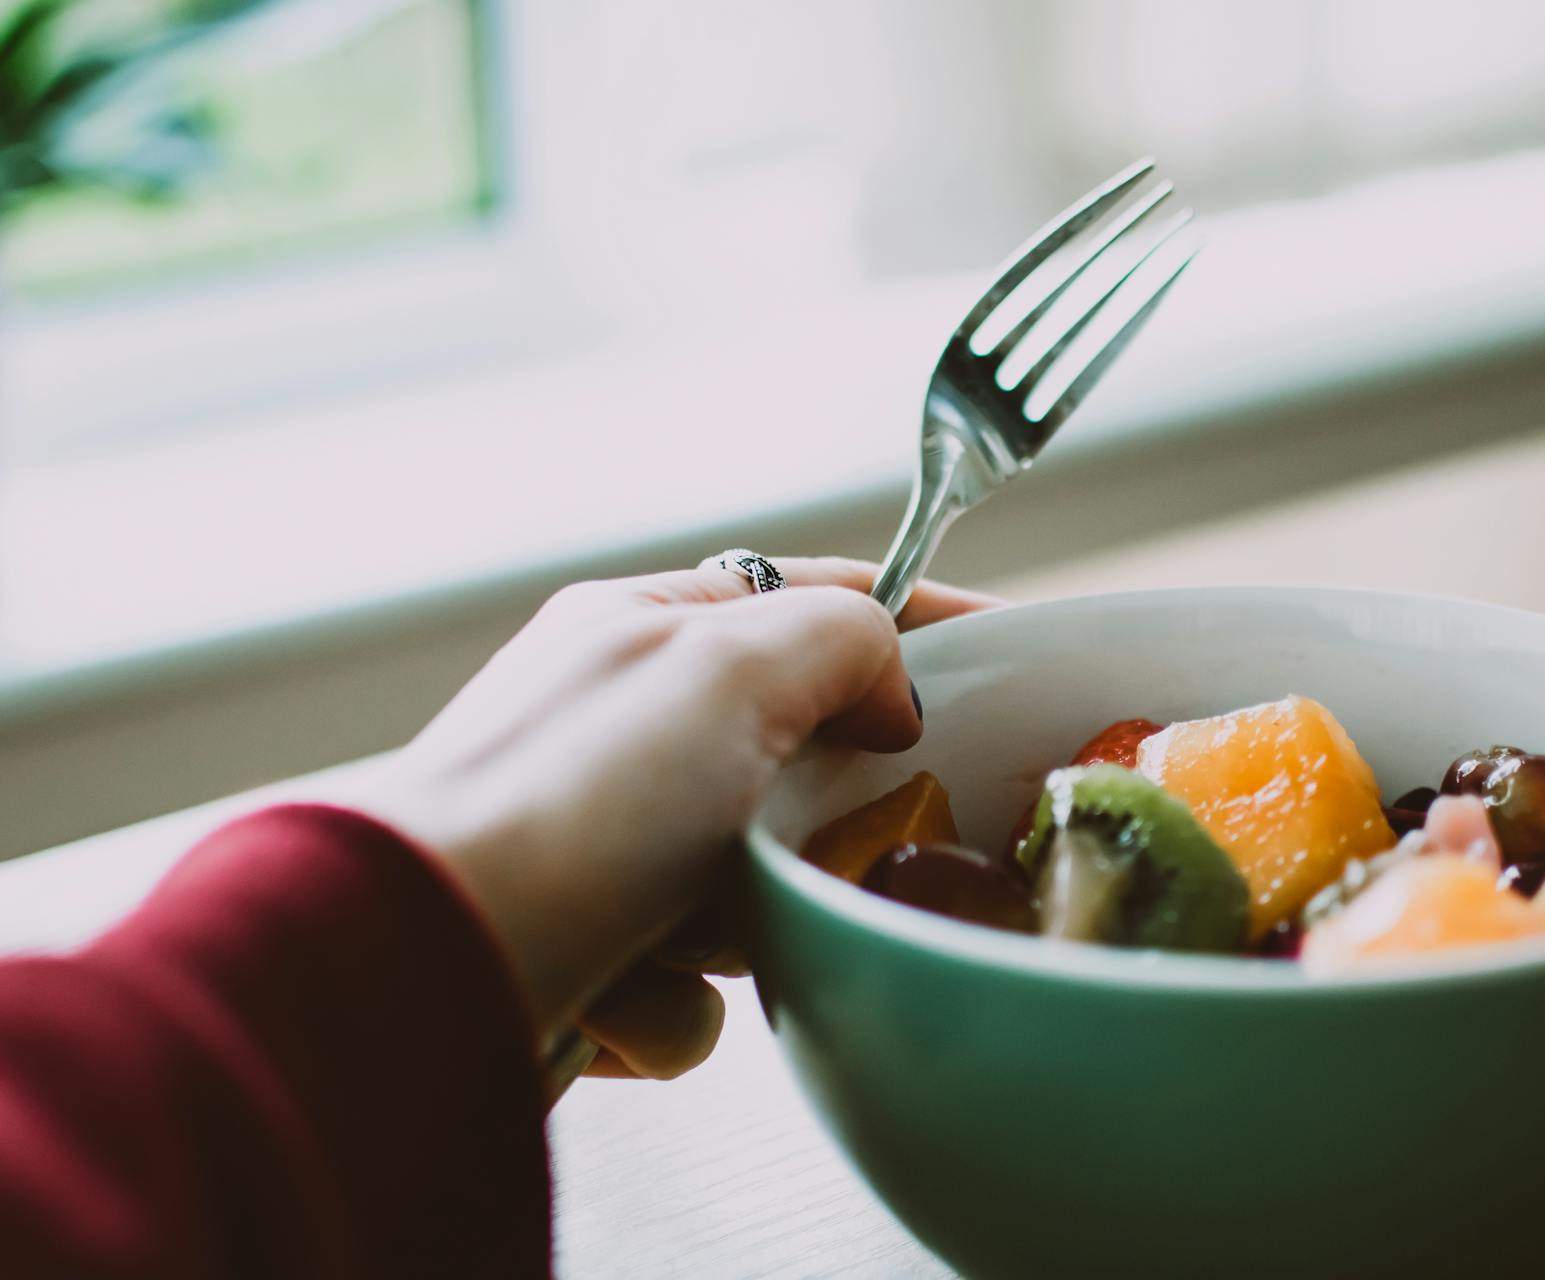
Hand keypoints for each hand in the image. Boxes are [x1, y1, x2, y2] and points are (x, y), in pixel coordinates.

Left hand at [347, 558, 998, 1077]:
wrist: (425, 965)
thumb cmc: (570, 799)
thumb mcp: (727, 665)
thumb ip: (839, 638)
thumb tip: (889, 694)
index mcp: (645, 630)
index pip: (815, 598)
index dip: (922, 619)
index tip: (1016, 645)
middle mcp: (617, 728)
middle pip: (796, 760)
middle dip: (821, 819)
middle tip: (834, 845)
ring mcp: (598, 845)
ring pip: (752, 883)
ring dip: (739, 920)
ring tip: (687, 928)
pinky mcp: (586, 953)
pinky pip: (693, 980)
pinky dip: (671, 996)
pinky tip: (621, 988)